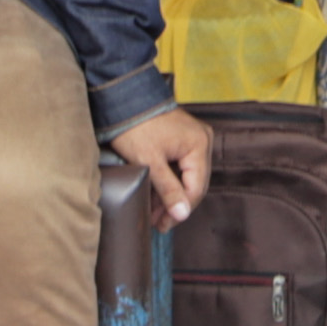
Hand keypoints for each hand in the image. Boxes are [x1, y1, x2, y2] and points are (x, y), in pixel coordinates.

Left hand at [109, 106, 215, 224]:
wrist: (124, 100)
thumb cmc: (136, 127)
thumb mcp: (150, 162)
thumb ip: (168, 190)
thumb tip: (182, 214)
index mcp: (199, 144)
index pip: (196, 188)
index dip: (181, 210)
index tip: (164, 225)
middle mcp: (202, 139)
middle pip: (194, 183)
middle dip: (175, 204)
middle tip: (158, 223)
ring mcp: (194, 137)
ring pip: (187, 176)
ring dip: (172, 194)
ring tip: (154, 212)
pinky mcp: (183, 138)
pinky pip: (182, 165)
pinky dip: (170, 180)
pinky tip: (157, 194)